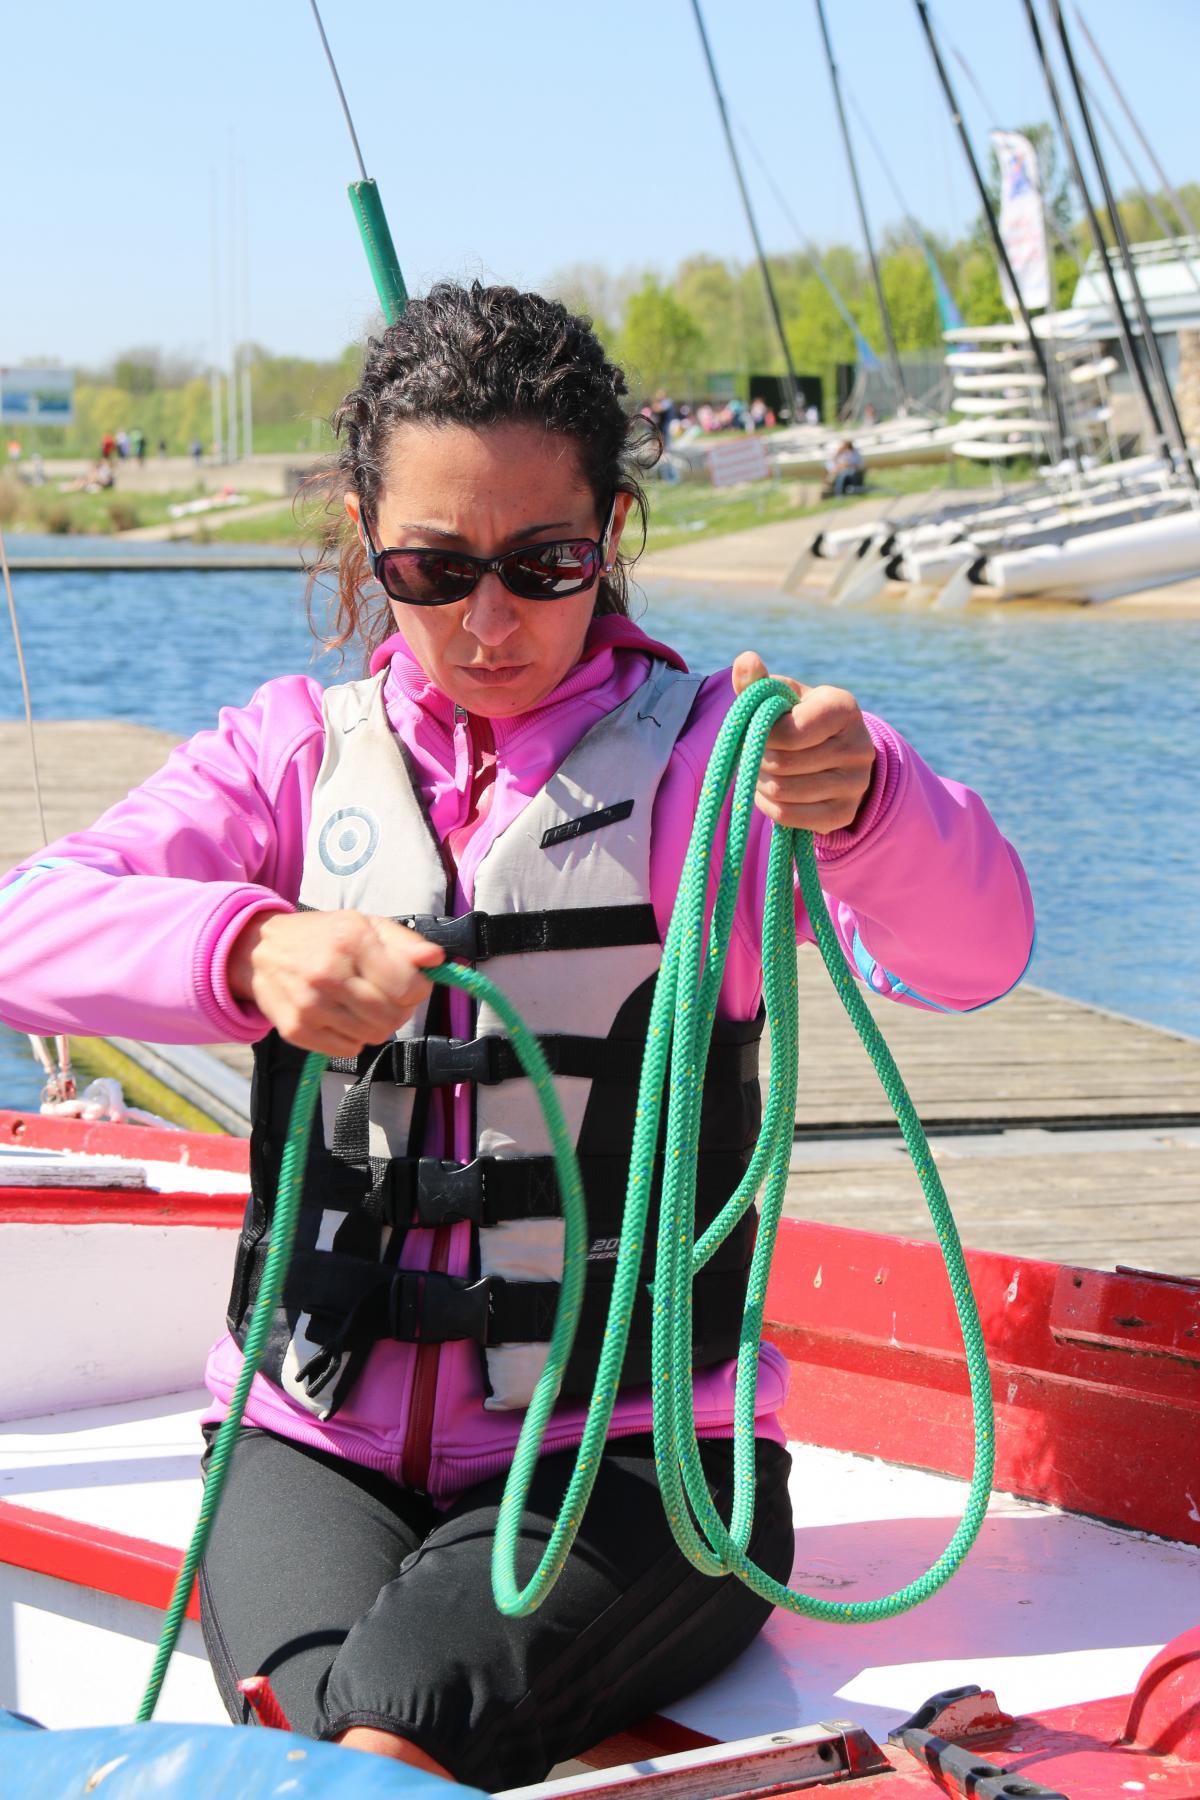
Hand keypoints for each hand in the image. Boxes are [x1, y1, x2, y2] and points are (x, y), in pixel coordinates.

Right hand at [228, 910, 443, 1055]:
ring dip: (377, 1025)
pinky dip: (353, 1038)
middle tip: (387, 997)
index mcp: (351, 940)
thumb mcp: (364, 925)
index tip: (409, 984)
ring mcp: (310, 1005)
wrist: (259, 951)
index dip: (418, 989)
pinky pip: (348, 1050)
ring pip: (373, 1036)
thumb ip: (405, 943)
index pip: (408, 986)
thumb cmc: (322, 937)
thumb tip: (436, 959)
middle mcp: (329, 973)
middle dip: (400, 1010)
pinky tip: (342, 1017)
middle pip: (392, 1016)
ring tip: (363, 1006)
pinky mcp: (296, 1030)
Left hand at [731, 651, 875, 833]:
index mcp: (843, 707)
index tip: (760, 730)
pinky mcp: (845, 813)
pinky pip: (790, 816)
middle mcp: (859, 745)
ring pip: (784, 791)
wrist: (832, 753)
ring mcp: (857, 783)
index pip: (790, 731)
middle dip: (759, 759)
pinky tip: (770, 792)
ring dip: (761, 782)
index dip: (763, 734)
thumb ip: (758, 683)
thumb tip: (746, 660)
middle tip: (758, 752)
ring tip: (764, 770)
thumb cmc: (797, 718)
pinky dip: (769, 806)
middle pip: (783, 763)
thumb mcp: (782, 696)